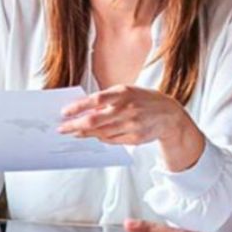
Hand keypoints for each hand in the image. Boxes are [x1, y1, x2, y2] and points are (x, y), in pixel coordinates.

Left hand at [59, 86, 205, 170]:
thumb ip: (107, 100)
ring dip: (84, 134)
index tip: (64, 112)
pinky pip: (111, 140)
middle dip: (74, 126)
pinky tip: (92, 136)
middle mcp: (126, 109)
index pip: (95, 100)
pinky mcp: (134, 138)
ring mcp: (131, 125)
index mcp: (123, 93)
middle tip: (62, 129)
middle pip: (94, 121)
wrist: (169, 115)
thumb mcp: (126, 91)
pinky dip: (100, 138)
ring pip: (100, 133)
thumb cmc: (143, 100)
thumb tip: (83, 110)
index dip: (77, 107)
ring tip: (73, 133)